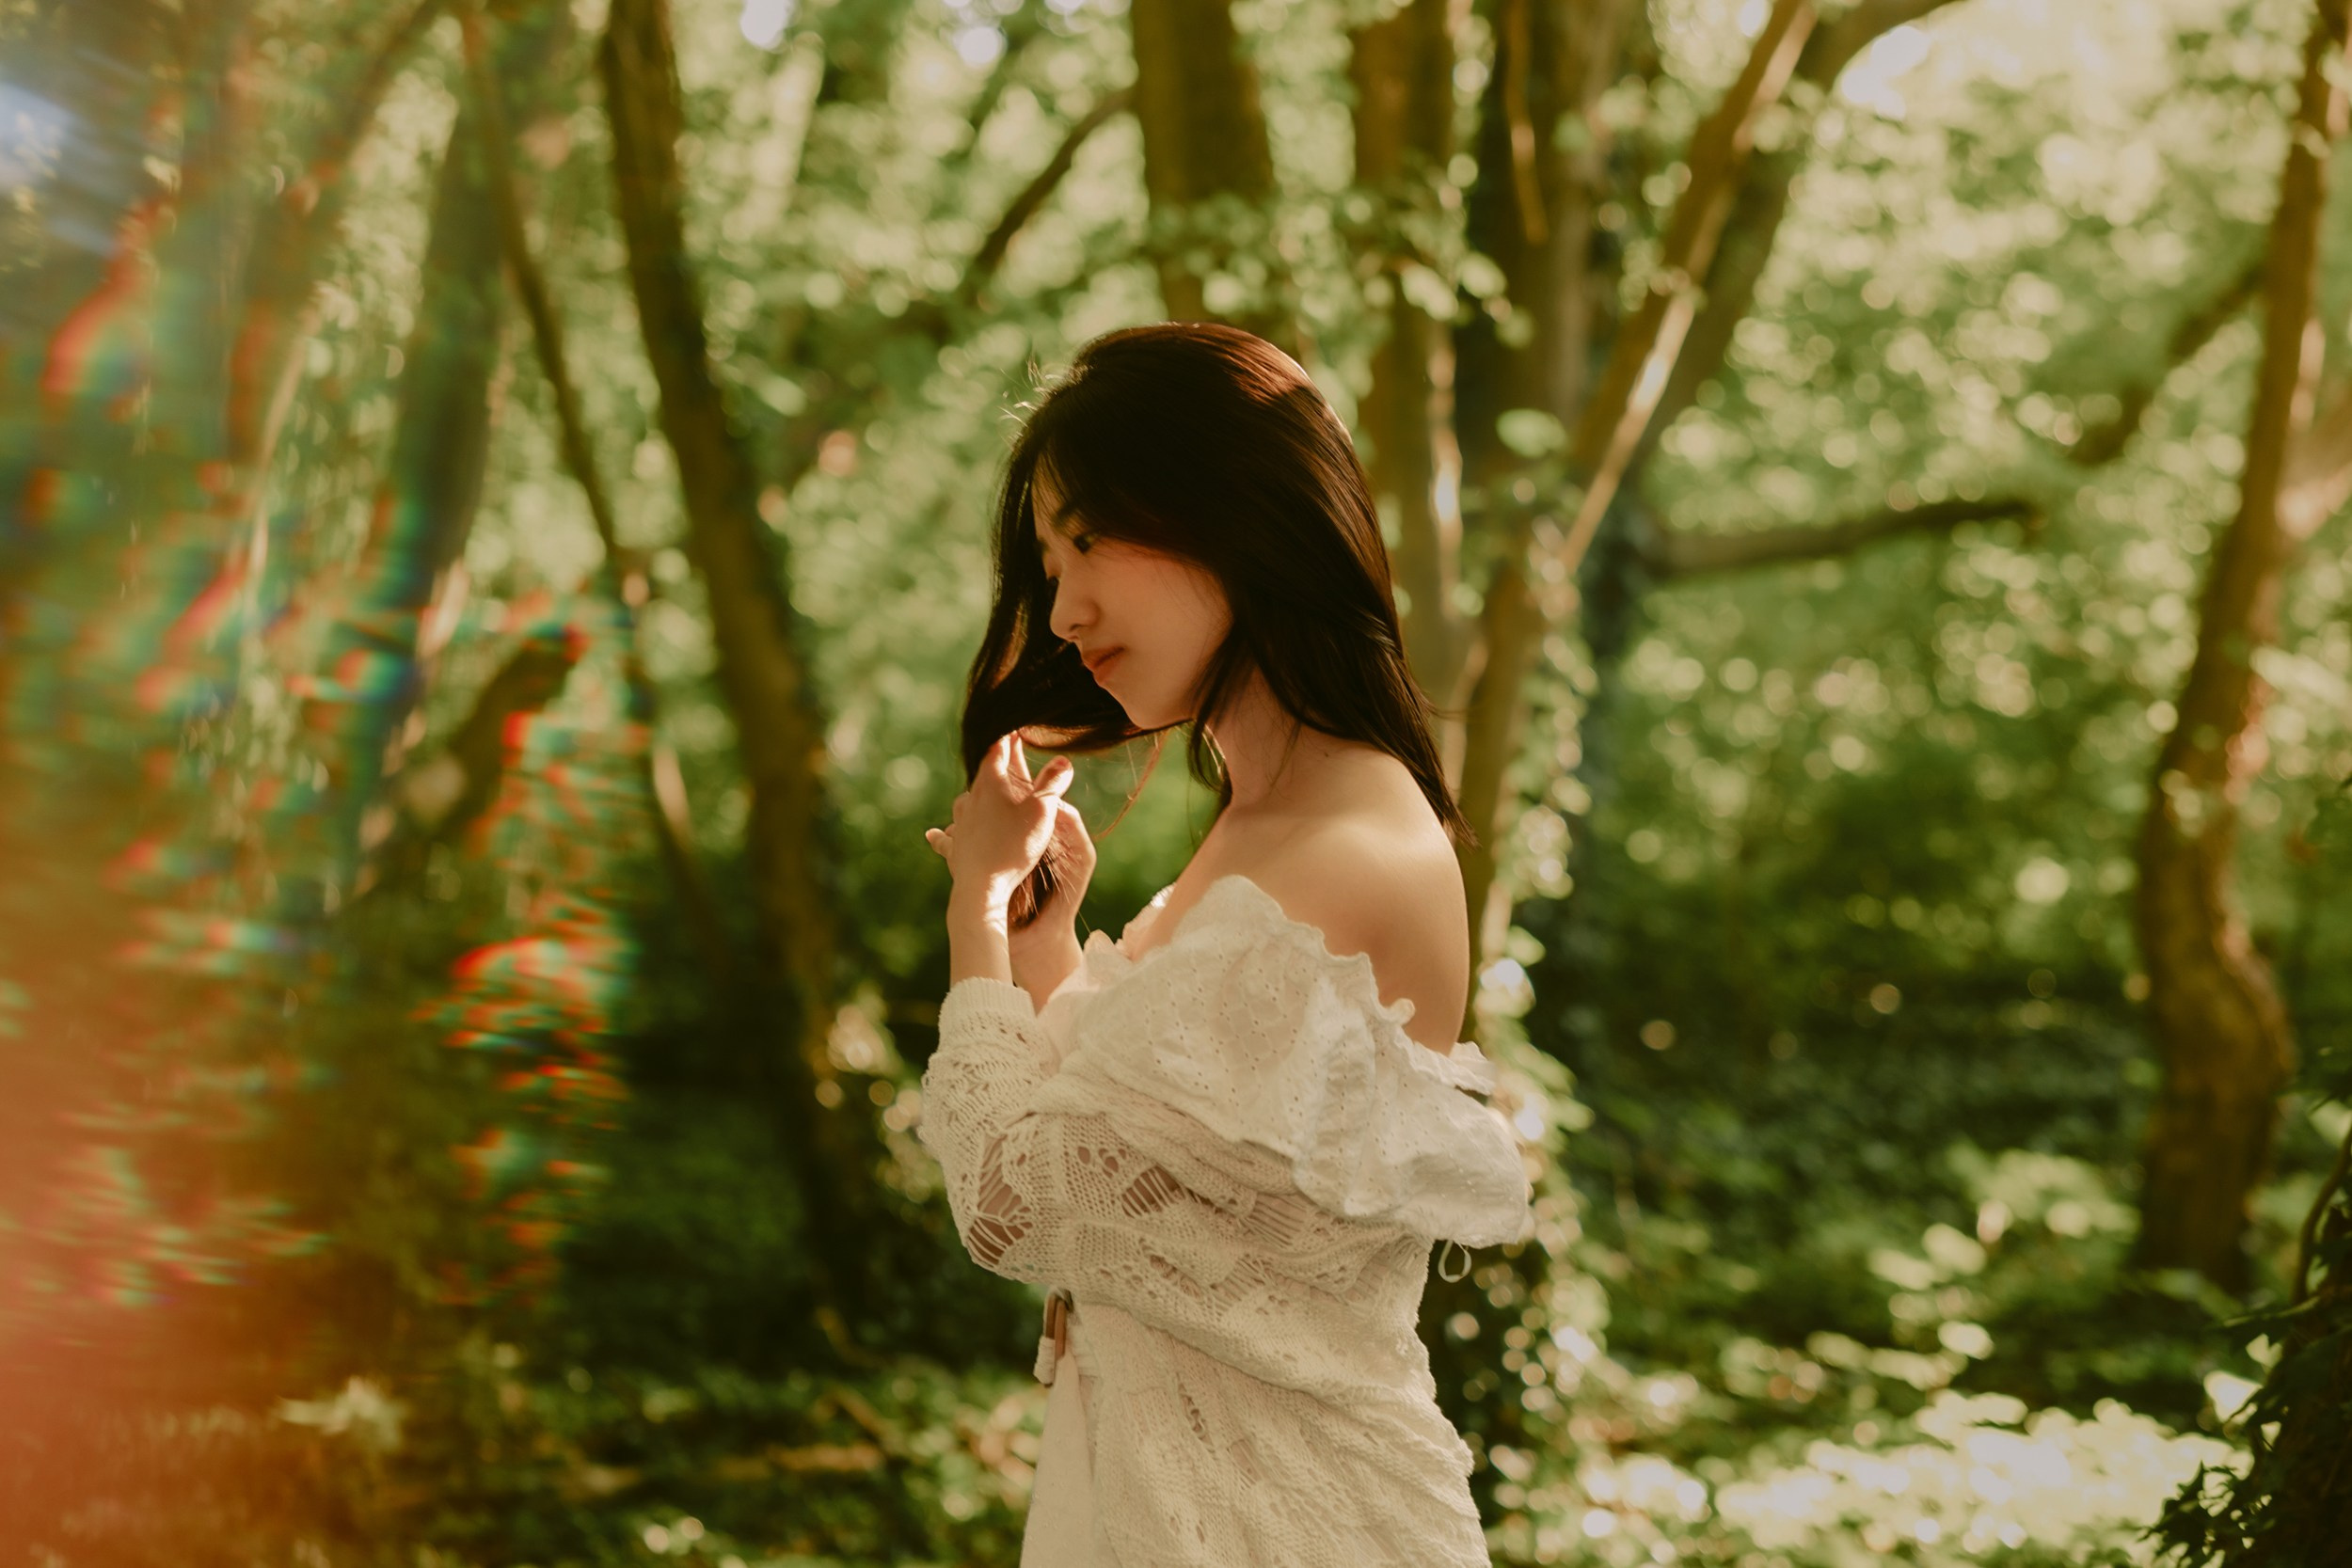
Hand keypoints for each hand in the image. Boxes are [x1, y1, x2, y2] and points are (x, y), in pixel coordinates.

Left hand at [925, 734, 1089, 921]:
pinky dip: (944, 832)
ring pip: (966, 801)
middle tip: (1006, 758)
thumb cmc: (1014, 846)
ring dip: (977, 795)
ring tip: (983, 794)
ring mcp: (960, 822)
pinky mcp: (954, 847)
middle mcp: (971, 798)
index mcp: (991, 783)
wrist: (981, 886)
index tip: (1015, 729)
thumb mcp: (1042, 812)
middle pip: (983, 775)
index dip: (1008, 739)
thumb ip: (1053, 784)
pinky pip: (947, 836)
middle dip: (996, 766)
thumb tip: (1063, 760)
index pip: (998, 750)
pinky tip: (933, 833)